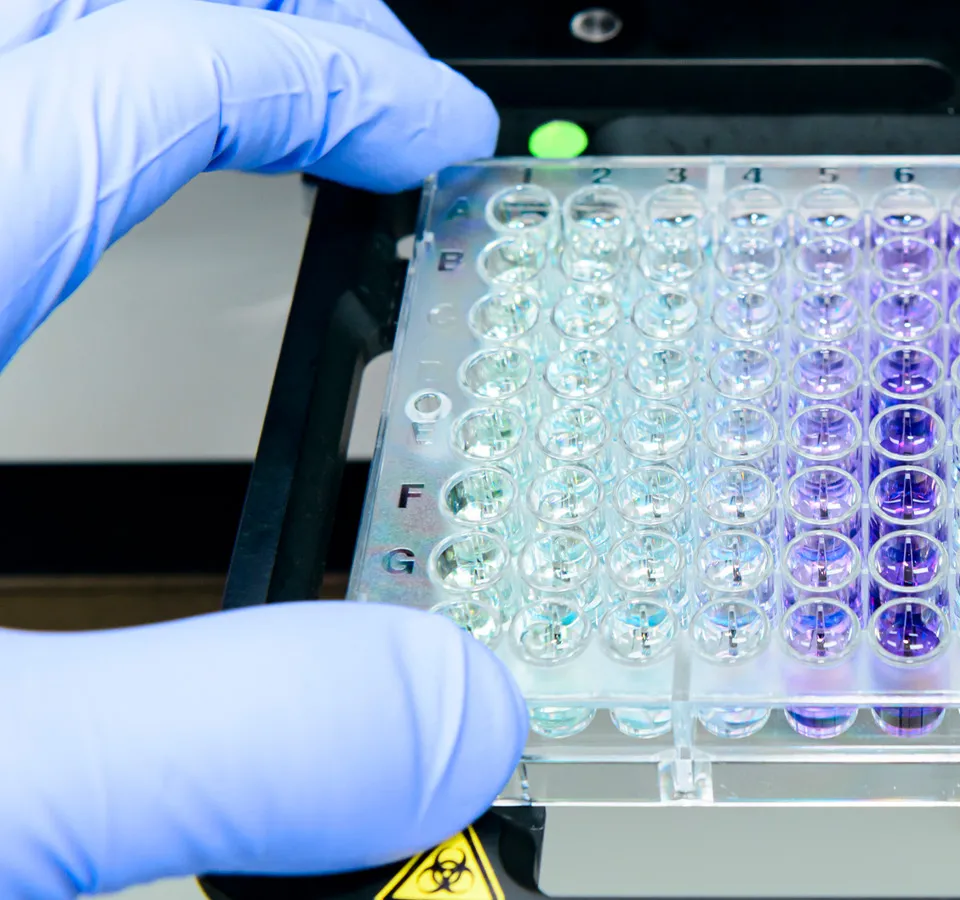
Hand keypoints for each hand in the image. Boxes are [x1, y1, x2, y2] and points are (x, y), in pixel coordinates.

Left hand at [0, 3, 521, 894]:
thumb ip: (226, 743)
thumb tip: (457, 714)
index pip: (153, 69)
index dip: (334, 72)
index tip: (449, 135)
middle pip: (64, 1)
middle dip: (247, 8)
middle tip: (364, 66)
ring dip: (128, 45)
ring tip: (243, 86)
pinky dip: (47, 137)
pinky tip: (73, 232)